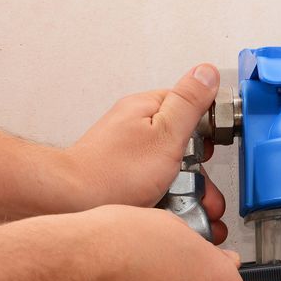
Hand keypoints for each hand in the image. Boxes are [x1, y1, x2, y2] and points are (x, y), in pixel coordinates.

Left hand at [65, 64, 228, 242]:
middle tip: (196, 185)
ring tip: (181, 202)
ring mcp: (127, 151)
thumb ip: (189, 102)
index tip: (209, 150)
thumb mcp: (165, 134)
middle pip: (182, 141)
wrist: (71, 203)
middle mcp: (134, 126)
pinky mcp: (122, 174)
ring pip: (170, 166)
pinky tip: (163, 206)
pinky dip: (163, 195)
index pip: (190, 107)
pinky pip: (153, 182)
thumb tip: (207, 73)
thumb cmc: (113, 172)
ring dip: (183, 188)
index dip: (206, 130)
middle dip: (197, 170)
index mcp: (145, 107)